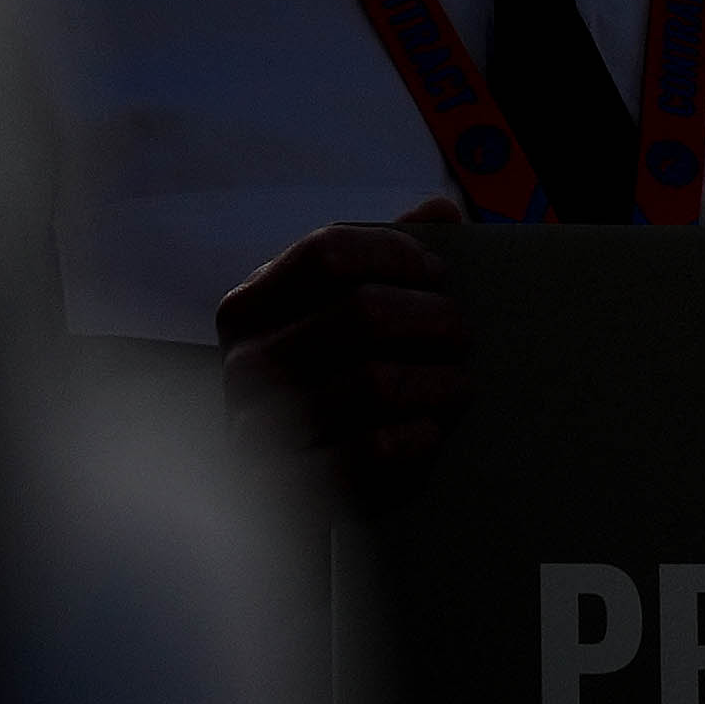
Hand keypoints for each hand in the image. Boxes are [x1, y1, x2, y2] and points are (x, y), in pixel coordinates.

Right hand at [211, 198, 471, 511]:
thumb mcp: (340, 316)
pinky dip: (419, 438)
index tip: (437, 275)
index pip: (328, 250)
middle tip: (461, 335)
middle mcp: (243, 365)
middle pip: (364, 312)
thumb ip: (386, 259)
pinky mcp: (288, 489)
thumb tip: (438, 209)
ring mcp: (257, 429)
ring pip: (375, 382)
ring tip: (458, 385)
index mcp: (249, 308)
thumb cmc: (330, 387)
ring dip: (440, 382)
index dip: (399, 254)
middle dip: (435, 320)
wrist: (291, 494)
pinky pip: (373, 451)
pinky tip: (429, 431)